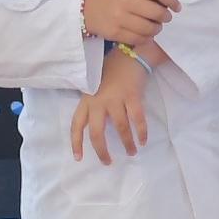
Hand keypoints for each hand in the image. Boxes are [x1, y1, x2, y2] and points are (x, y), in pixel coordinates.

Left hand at [71, 50, 150, 164]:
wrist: (127, 56)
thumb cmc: (109, 73)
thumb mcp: (93, 89)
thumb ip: (92, 107)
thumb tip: (93, 130)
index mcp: (87, 100)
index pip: (76, 124)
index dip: (76, 143)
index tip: (78, 158)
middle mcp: (98, 101)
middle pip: (97, 132)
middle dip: (102, 151)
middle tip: (108, 162)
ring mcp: (116, 98)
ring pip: (120, 128)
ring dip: (127, 143)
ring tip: (132, 152)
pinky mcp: (132, 96)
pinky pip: (137, 119)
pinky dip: (141, 132)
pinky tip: (143, 140)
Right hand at [82, 0, 181, 44]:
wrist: (86, 9)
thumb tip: (168, 1)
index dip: (171, 0)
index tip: (176, 7)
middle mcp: (125, 1)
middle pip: (156, 11)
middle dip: (165, 17)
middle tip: (166, 18)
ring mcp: (119, 18)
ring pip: (149, 28)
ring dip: (157, 29)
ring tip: (156, 27)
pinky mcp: (115, 32)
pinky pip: (138, 38)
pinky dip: (146, 38)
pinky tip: (146, 35)